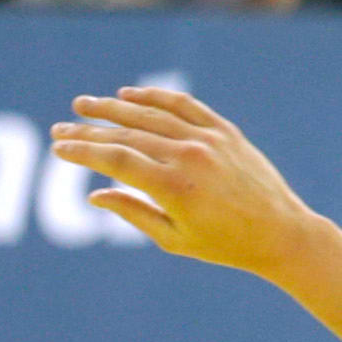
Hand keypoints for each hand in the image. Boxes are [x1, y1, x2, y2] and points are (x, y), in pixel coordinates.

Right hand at [47, 84, 321, 275]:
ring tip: (84, 105)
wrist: (281, 233)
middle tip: (60, 128)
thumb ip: (133, 212)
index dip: (83, 152)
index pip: (116, 161)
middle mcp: (191, 158)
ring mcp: (210, 141)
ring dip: (115, 108)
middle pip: (128, 136)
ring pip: (153, 116)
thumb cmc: (225, 245)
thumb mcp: (173, 239)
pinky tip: (129, 96)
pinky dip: (156, 99)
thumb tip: (93, 194)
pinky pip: (186, 107)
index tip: (59, 148)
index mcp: (175, 188)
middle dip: (89, 131)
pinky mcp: (227, 132)